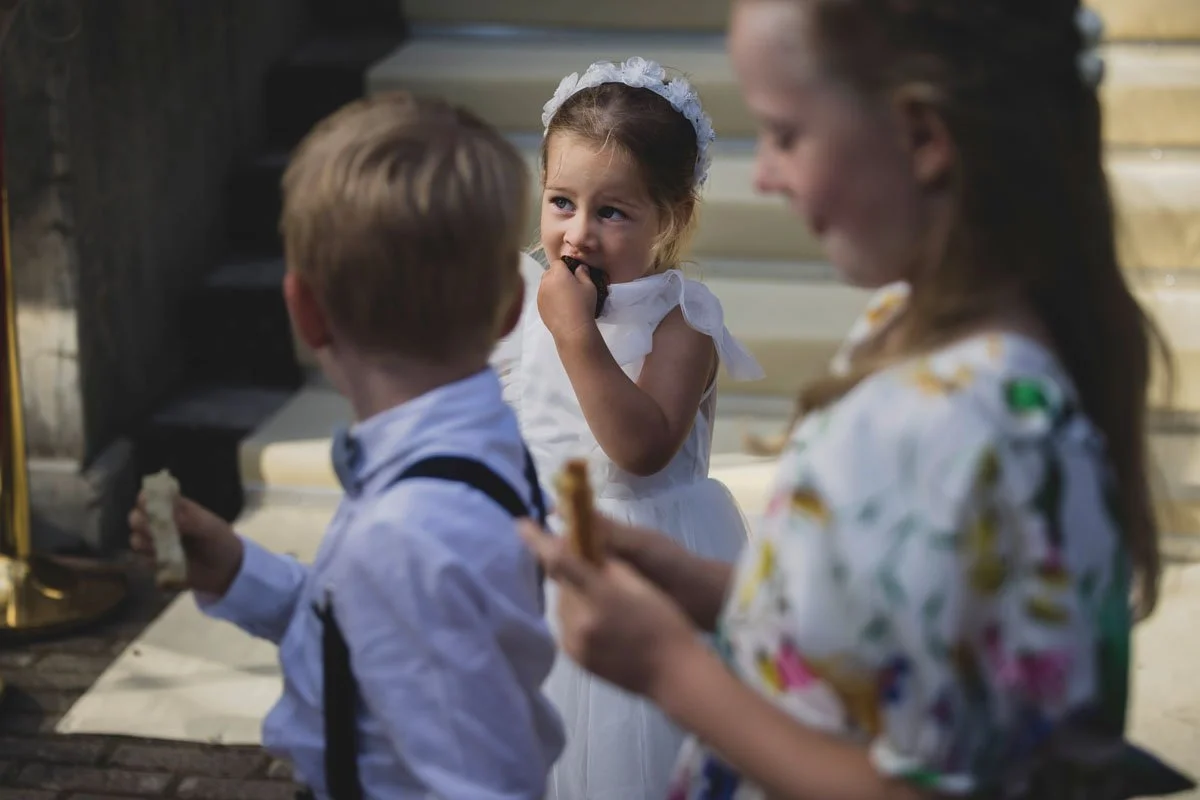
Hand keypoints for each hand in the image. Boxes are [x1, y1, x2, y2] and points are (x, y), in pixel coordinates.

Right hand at [129, 493, 243, 595]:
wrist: (224, 570)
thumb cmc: (218, 540)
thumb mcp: (209, 527)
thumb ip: (191, 519)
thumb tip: (167, 516)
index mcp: (173, 508)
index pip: (149, 497)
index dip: (145, 499)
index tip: (148, 505)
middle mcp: (159, 523)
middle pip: (135, 517)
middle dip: (141, 522)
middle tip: (155, 529)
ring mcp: (155, 543)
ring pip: (136, 540)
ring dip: (146, 543)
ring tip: (165, 547)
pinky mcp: (155, 563)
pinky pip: (143, 561)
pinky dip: (152, 561)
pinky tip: (168, 562)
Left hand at [519, 518, 700, 697]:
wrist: (672, 674)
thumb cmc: (664, 623)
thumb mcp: (640, 584)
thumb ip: (607, 565)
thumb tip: (583, 547)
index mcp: (599, 597)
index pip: (559, 562)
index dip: (537, 541)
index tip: (521, 524)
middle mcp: (579, 621)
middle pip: (561, 584)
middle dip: (571, 572)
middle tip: (593, 570)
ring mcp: (574, 643)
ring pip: (562, 605)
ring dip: (574, 595)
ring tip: (603, 600)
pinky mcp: (574, 658)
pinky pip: (566, 625)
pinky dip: (576, 615)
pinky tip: (600, 620)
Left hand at [537, 259, 596, 342]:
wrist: (572, 329)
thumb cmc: (583, 305)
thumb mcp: (589, 286)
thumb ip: (583, 273)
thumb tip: (580, 267)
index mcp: (558, 273)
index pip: (558, 262)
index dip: (566, 267)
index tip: (574, 274)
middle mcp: (545, 282)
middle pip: (549, 272)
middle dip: (558, 276)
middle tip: (570, 286)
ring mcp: (540, 294)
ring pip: (545, 285)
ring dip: (552, 287)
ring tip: (564, 298)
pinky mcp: (538, 306)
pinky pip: (543, 296)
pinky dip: (549, 298)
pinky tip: (559, 306)